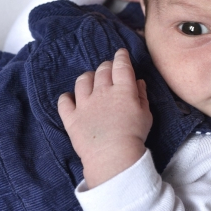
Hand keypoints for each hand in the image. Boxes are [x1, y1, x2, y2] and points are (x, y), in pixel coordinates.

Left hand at [58, 49, 152, 187]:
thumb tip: (138, 82)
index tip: (121, 54)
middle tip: (109, 70)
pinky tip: (70, 99)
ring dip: (88, 78)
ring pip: (82, 81)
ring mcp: (84, 103)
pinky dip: (66, 98)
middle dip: (106, 66)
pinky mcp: (71, 117)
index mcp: (122, 89)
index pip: (121, 65)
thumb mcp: (146, 115)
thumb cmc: (134, 136)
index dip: (121, 57)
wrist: (113, 157)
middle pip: (102, 70)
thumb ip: (141, 96)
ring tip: (91, 82)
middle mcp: (101, 91)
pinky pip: (64, 101)